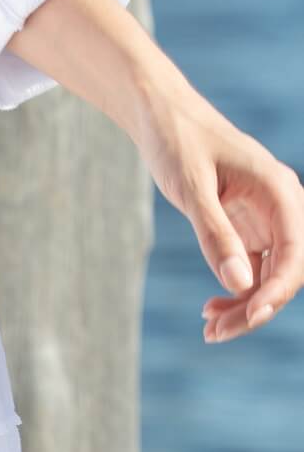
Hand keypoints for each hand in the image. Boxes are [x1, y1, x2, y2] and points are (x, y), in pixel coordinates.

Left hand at [137, 87, 303, 344]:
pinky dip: (237, 291)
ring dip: (246, 306)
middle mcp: (282, 205)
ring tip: (209, 329)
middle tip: (214, 334)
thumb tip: (241, 283)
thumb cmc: (177, 143)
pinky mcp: (250, 226)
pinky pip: (254, 268)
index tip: (250, 317)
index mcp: (279, 190)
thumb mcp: (191, 190)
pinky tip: (211, 308)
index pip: (294, 252)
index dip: (277, 291)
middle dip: (257, 307)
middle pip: (286, 270)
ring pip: (271, 274)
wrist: (162, 117)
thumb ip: (216, 235)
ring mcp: (268, 217)